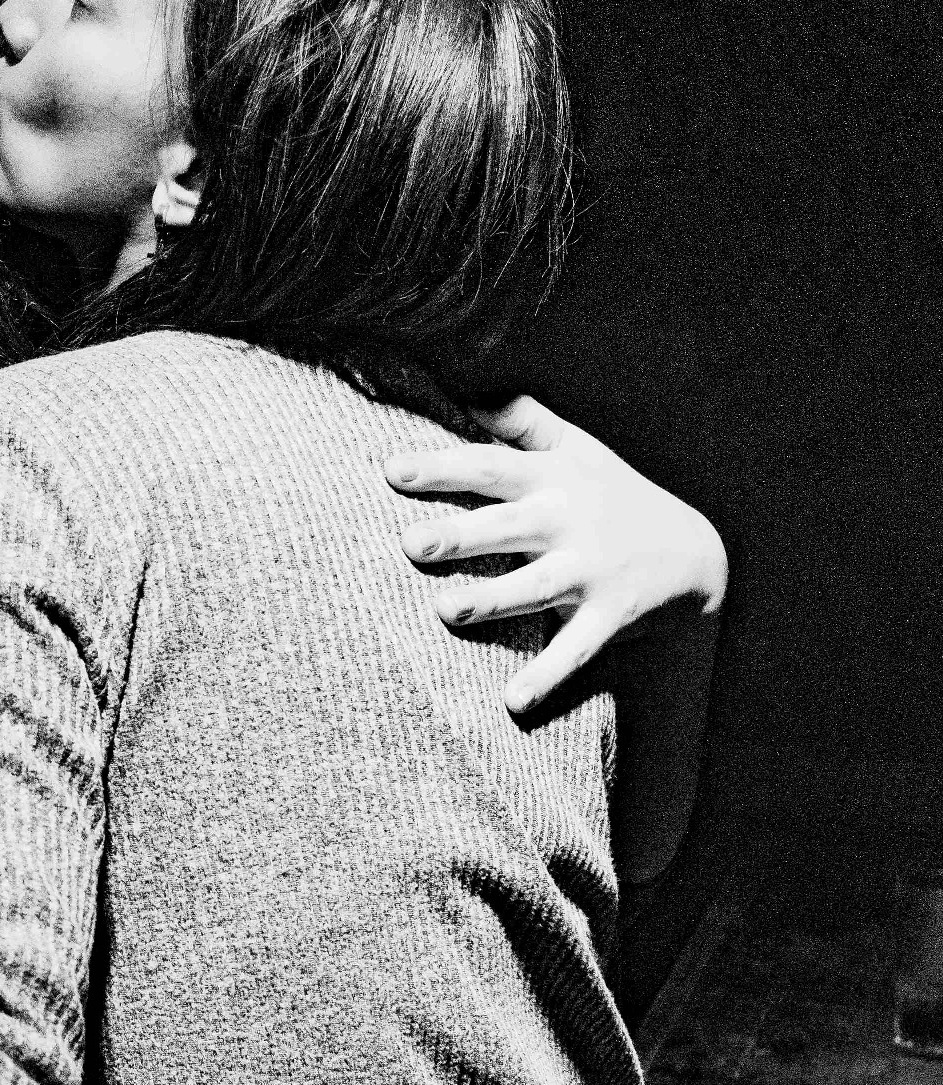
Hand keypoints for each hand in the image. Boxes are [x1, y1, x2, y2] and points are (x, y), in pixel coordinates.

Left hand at [386, 395, 726, 717]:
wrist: (693, 553)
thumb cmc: (611, 494)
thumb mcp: (576, 448)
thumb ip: (523, 420)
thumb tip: (469, 383)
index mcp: (552, 479)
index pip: (490, 465)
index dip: (442, 466)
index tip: (391, 471)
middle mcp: (569, 522)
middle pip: (508, 527)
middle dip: (461, 535)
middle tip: (410, 543)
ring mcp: (591, 570)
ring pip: (536, 587)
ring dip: (493, 600)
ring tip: (445, 612)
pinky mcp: (610, 616)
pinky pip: (574, 649)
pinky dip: (546, 676)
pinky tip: (510, 701)